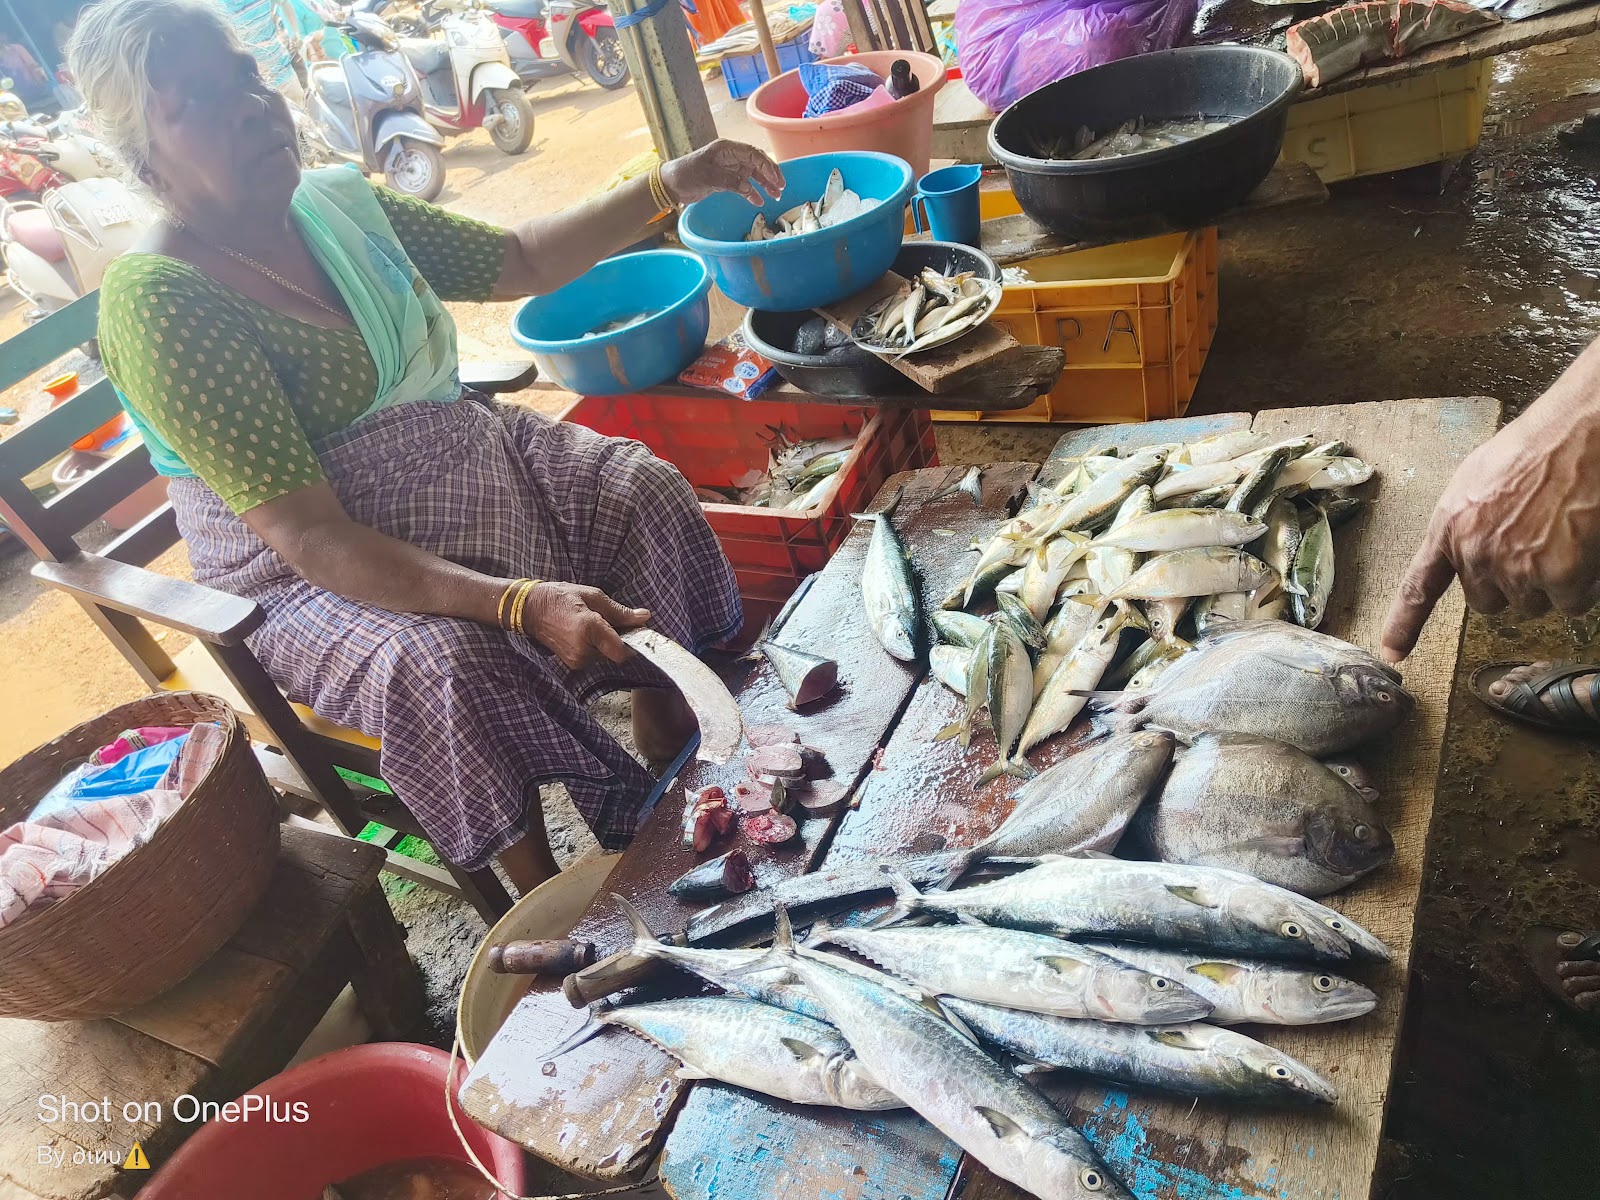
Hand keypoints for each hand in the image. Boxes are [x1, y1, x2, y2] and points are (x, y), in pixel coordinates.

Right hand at [523, 583, 651, 669]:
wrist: (531, 610)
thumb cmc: (560, 598)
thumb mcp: (593, 596)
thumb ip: (620, 611)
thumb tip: (644, 617)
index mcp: (589, 630)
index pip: (622, 652)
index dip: (633, 643)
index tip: (635, 630)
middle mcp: (583, 650)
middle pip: (616, 653)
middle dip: (619, 639)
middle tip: (609, 621)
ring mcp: (577, 660)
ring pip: (606, 656)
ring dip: (607, 643)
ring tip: (593, 625)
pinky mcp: (573, 664)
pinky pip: (595, 657)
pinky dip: (597, 647)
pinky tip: (586, 633)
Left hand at [660, 139, 785, 206]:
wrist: (670, 184)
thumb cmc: (687, 174)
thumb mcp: (709, 177)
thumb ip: (731, 181)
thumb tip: (750, 190)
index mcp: (727, 149)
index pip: (754, 154)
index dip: (768, 166)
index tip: (777, 180)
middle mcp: (730, 156)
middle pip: (757, 163)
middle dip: (770, 175)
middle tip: (781, 188)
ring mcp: (729, 168)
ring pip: (752, 175)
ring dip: (764, 185)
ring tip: (776, 196)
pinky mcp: (725, 180)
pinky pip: (743, 185)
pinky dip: (752, 193)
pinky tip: (759, 201)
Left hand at [1381, 393, 1599, 662]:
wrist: (1579, 434)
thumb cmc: (1537, 449)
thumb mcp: (1478, 481)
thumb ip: (1468, 523)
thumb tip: (1473, 548)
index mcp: (1450, 527)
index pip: (1419, 586)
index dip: (1403, 623)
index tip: (1392, 652)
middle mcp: (1474, 552)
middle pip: (1488, 602)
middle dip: (1512, 585)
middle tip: (1537, 545)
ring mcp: (1515, 566)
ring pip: (1531, 605)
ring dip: (1551, 585)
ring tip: (1563, 538)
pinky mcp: (1557, 576)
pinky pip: (1569, 605)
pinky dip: (1582, 587)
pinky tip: (1585, 549)